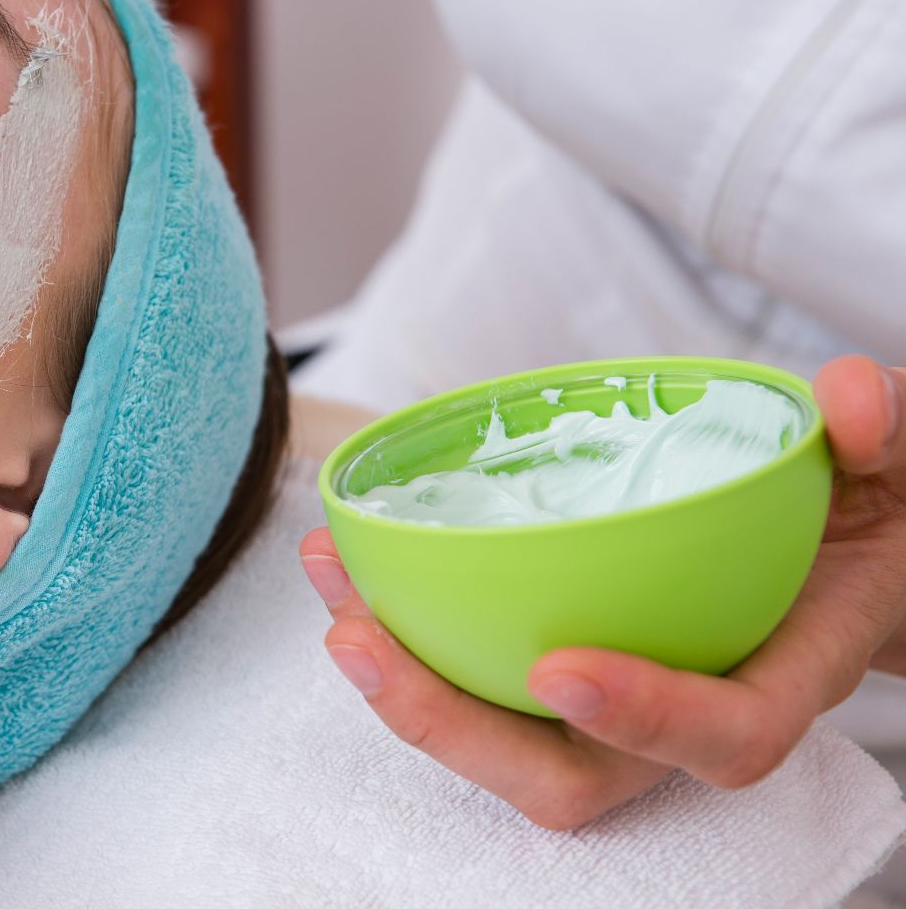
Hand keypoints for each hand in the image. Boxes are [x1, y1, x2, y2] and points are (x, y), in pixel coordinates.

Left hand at [300, 355, 905, 829]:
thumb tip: (851, 404)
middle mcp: (690, 708)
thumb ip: (884, 426)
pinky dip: (407, 635)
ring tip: (334, 597)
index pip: (728, 734)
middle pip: (572, 778)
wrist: (857, 543)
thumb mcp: (898, 461)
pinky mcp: (560, 669)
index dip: (644, 718)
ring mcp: (618, 700)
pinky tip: (346, 567)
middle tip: (363, 643)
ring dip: (405, 689)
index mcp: (787, 670)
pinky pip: (477, 684)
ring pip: (505, 745)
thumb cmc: (872, 508)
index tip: (557, 668)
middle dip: (455, 728)